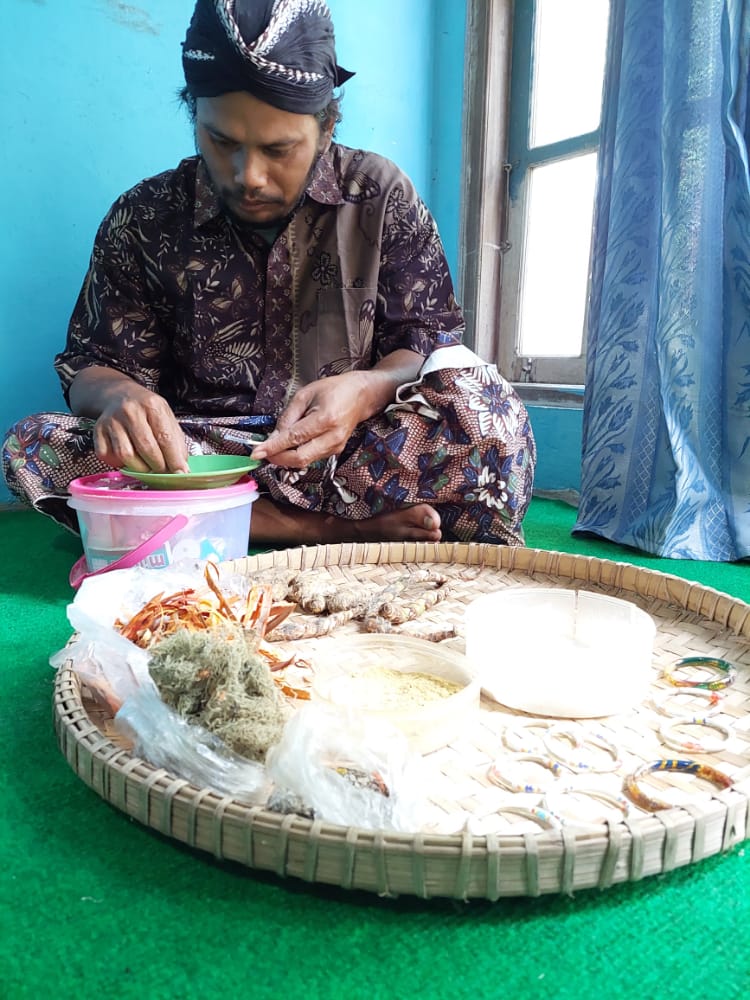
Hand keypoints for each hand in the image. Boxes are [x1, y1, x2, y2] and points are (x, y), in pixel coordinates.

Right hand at [93, 386, 188, 472]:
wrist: (119, 395)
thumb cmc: (147, 410)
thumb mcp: (166, 417)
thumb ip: (175, 441)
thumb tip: (180, 467)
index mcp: (152, 405)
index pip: (165, 437)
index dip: (174, 459)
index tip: (180, 473)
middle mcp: (130, 411)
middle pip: (146, 448)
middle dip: (158, 466)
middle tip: (163, 470)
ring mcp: (112, 421)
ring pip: (126, 455)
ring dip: (140, 468)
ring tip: (147, 465)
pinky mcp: (98, 431)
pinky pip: (108, 456)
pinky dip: (120, 463)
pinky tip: (129, 458)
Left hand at [252, 372, 371, 467]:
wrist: (360, 396)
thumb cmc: (334, 390)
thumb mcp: (305, 395)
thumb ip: (288, 417)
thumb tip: (272, 437)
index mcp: (325, 418)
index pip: (294, 438)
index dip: (273, 447)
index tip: (256, 453)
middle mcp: (333, 437)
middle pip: (300, 457)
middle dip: (278, 458)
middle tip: (263, 452)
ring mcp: (336, 447)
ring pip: (305, 461)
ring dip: (286, 457)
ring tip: (275, 447)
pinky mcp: (336, 451)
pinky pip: (311, 458)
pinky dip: (296, 454)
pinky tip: (290, 446)